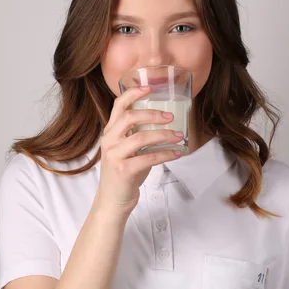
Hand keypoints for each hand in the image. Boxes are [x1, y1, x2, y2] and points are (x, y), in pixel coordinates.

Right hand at [93, 86, 183, 216]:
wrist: (113, 200)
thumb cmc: (124, 173)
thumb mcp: (127, 150)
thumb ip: (138, 135)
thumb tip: (164, 123)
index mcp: (110, 132)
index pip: (118, 106)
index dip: (133, 94)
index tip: (149, 88)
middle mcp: (109, 141)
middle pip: (129, 117)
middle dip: (153, 114)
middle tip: (170, 116)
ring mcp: (114, 155)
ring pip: (140, 137)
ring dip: (163, 135)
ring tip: (178, 136)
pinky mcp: (123, 170)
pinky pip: (148, 158)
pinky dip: (165, 154)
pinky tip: (177, 153)